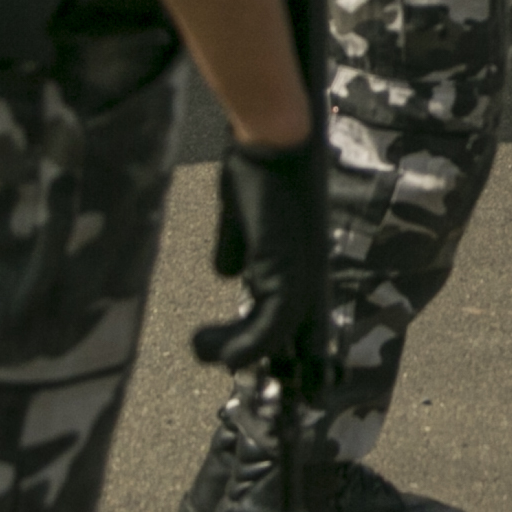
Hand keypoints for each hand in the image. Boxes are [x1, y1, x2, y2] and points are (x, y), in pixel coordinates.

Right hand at [191, 137, 329, 394]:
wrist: (270, 140)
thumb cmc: (256, 169)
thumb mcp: (240, 219)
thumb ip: (237, 249)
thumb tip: (225, 275)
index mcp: (297, 264)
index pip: (296, 320)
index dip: (283, 349)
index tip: (260, 369)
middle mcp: (308, 275)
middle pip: (299, 339)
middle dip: (274, 366)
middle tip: (235, 370)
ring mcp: (302, 275)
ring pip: (278, 338)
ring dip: (237, 353)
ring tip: (204, 347)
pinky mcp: (289, 271)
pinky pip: (270, 326)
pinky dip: (242, 345)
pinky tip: (215, 347)